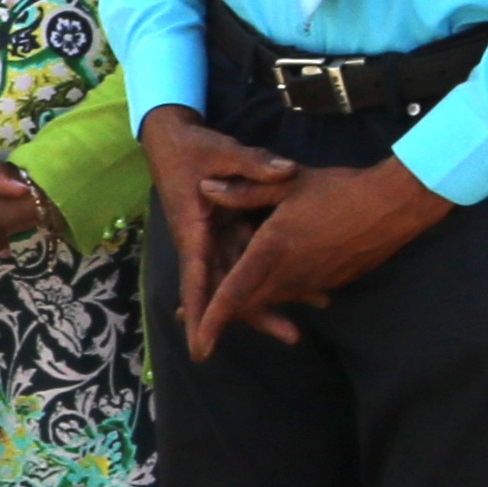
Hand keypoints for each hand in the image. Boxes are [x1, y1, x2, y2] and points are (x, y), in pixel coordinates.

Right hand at [139, 107, 303, 349]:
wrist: (172, 139)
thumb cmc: (191, 148)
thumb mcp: (220, 150)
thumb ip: (253, 162)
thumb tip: (287, 170)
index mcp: (194, 229)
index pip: (197, 279)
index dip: (203, 313)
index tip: (202, 347)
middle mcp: (204, 241)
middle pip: (227, 286)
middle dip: (255, 312)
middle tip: (292, 335)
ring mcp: (217, 237)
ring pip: (242, 275)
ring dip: (272, 294)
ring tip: (314, 309)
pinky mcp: (229, 228)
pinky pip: (251, 256)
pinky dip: (272, 271)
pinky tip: (304, 282)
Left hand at [184, 144, 449, 357]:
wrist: (396, 204)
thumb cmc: (340, 190)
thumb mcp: (287, 183)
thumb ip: (243, 191)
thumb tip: (203, 187)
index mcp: (273, 250)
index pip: (235, 292)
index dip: (213, 319)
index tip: (198, 345)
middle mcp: (291, 273)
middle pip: (249, 303)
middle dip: (219, 314)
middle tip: (184, 315)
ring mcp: (314, 280)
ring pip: (272, 300)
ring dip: (250, 304)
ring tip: (222, 305)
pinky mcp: (331, 281)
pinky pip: (295, 293)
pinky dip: (278, 294)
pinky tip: (268, 286)